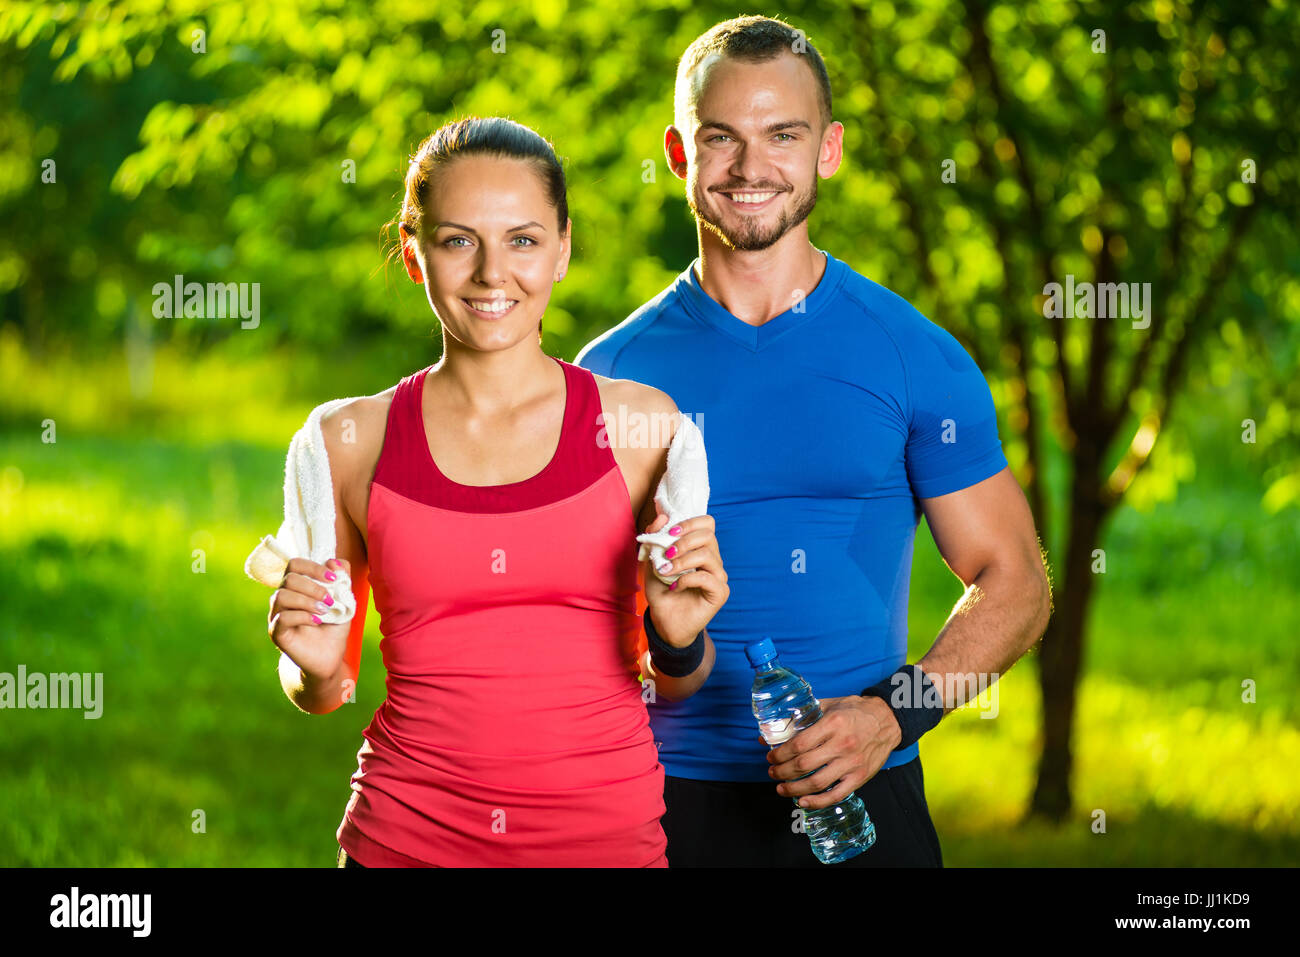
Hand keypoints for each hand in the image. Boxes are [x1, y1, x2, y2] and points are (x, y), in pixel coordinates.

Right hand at [268, 557, 351, 680]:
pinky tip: (317, 622)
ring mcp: (277, 615)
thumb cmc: (334, 627)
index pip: (295, 565)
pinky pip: (282, 618)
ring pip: (281, 596)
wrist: (331, 657)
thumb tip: (335, 561)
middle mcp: (283, 598)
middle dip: (313, 586)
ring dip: (307, 601)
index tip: (333, 578)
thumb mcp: (345, 601)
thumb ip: (343, 580)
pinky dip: (302, 616)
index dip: (314, 567)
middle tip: (329, 599)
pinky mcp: (277, 633)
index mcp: (297, 587)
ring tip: (324, 611)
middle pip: (289, 579)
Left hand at [642, 510, 727, 647]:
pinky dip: (686, 579)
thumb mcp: (652, 561)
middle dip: (683, 542)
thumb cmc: (661, 591)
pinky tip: (674, 587)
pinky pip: (707, 578)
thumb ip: (655, 538)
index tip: (669, 534)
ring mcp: (718, 576)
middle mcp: (713, 559)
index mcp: (700, 548)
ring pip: (707, 555)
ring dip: (681, 561)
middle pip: (708, 536)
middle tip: (666, 555)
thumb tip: (662, 516)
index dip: (689, 523)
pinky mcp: (720, 593)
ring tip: (665, 571)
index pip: (707, 523)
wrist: (663, 621)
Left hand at [765, 695, 902, 809]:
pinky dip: (818, 802)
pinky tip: (803, 801)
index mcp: (832, 724)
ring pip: (817, 782)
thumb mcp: (829, 705)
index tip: (771, 756)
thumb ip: (804, 715)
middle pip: (804, 764)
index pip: (799, 744)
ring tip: (781, 788)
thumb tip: (776, 726)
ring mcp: (852, 763)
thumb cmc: (855, 711)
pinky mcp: (860, 777)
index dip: (780, 754)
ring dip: (794, 789)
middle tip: (772, 771)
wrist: (887, 720)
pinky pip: (836, 794)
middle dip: (782, 771)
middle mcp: (842, 744)